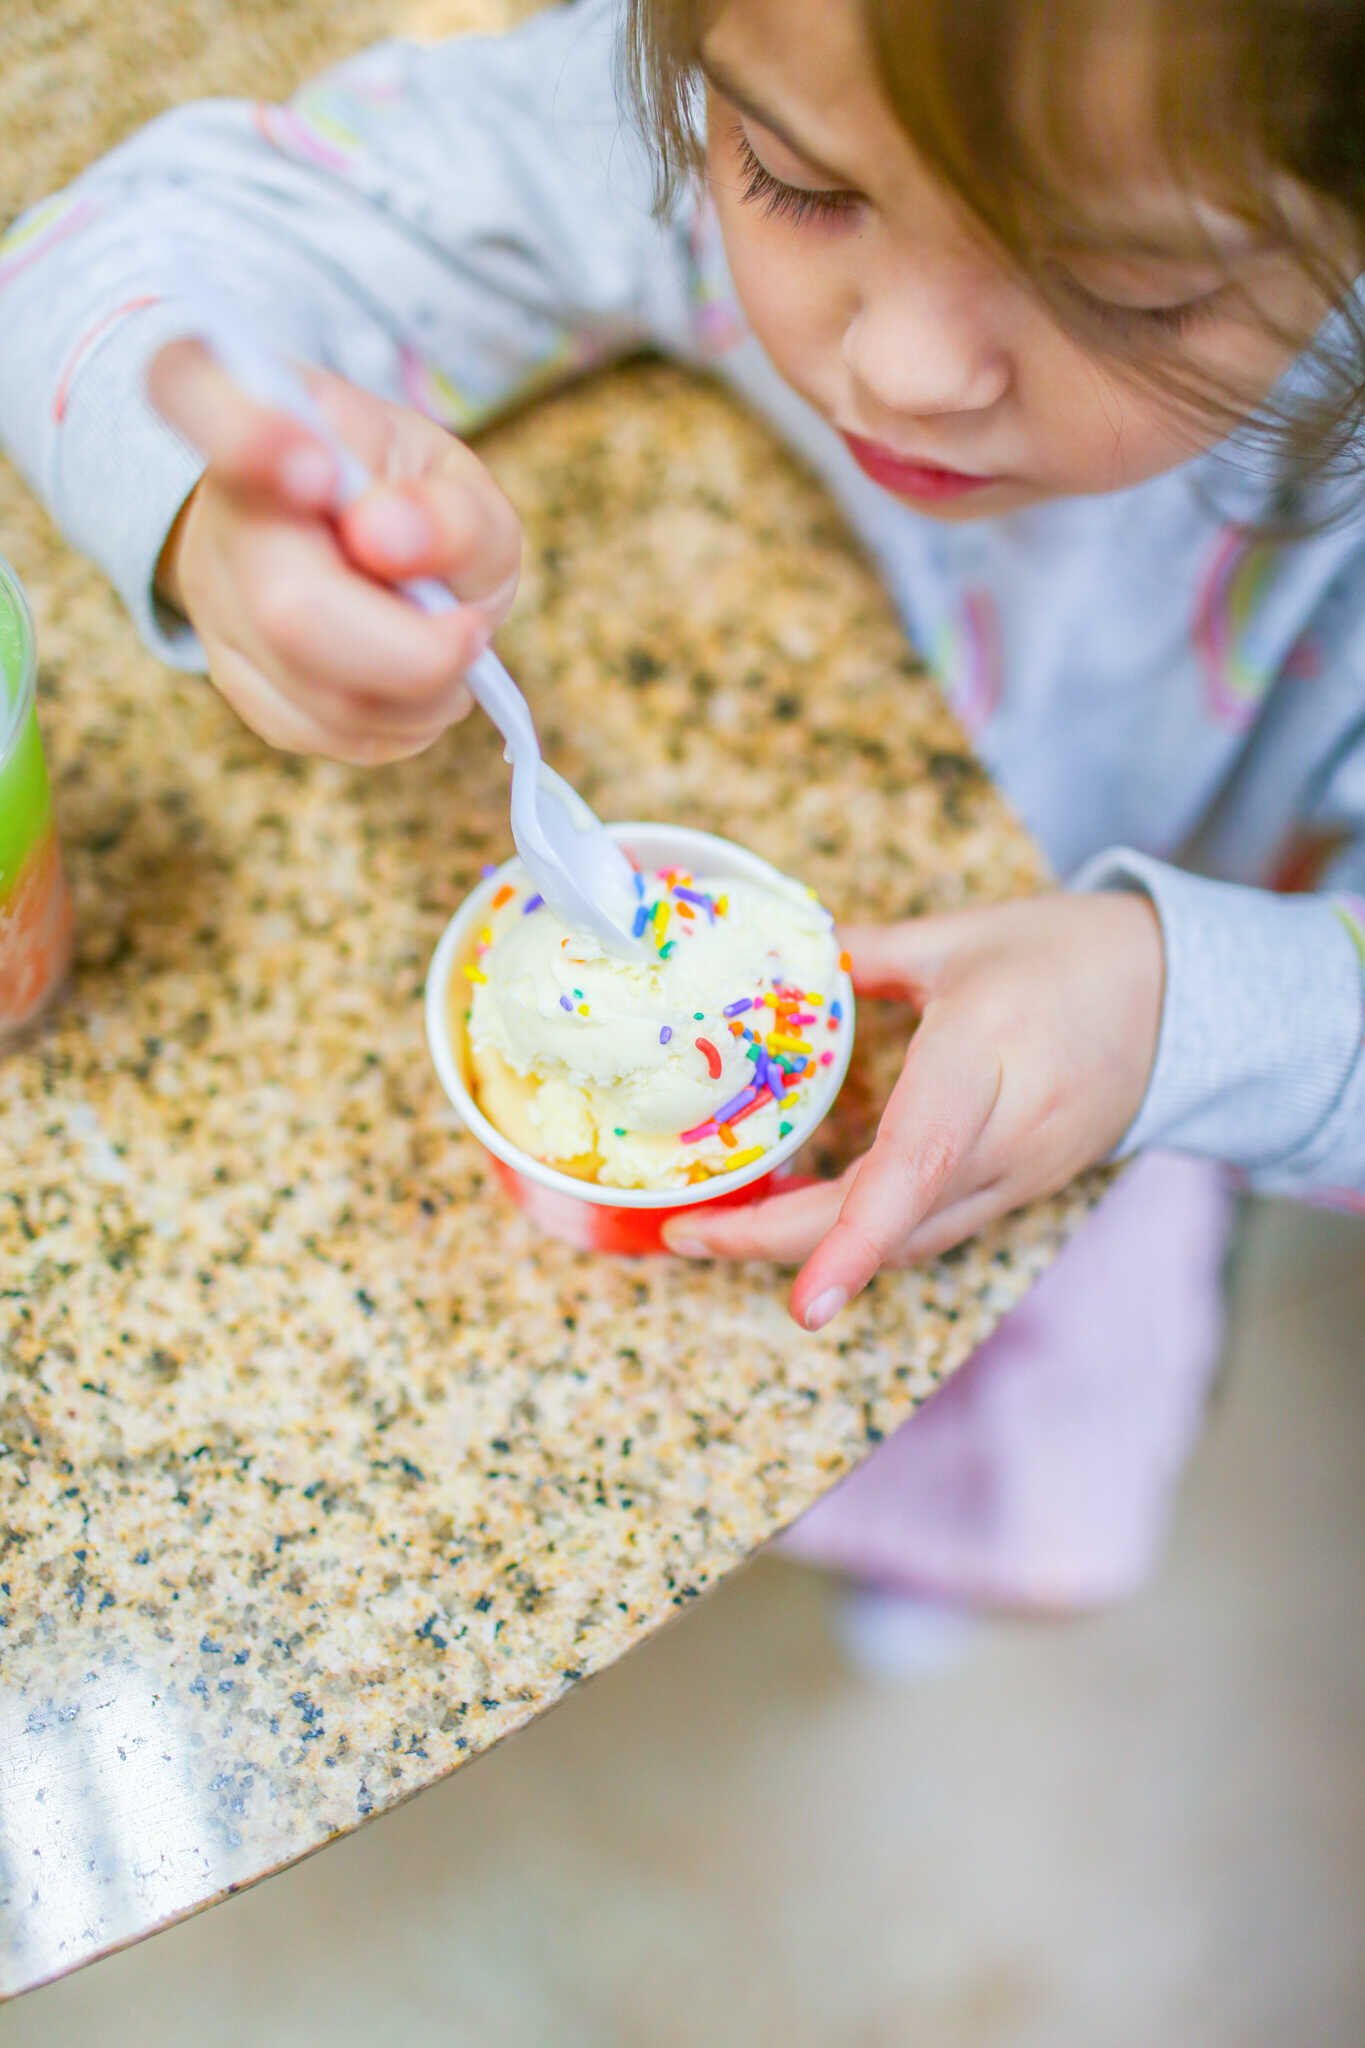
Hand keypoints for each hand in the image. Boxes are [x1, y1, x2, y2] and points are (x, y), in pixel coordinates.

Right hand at [149, 339, 521, 762]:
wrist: (369, 549)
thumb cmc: (413, 503)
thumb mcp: (460, 482)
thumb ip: (451, 509)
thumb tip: (391, 536)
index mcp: (262, 413)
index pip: (189, 387)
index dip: (245, 436)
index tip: (320, 472)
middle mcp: (217, 512)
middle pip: (289, 608)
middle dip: (412, 649)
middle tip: (471, 631)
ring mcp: (214, 605)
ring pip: (315, 694)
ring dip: (417, 696)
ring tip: (449, 650)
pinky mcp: (234, 680)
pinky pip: (319, 733)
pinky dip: (393, 726)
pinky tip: (415, 685)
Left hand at [661, 890, 1163, 1329]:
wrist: (1190, 1000)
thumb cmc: (1077, 955)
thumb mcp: (965, 935)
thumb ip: (867, 951)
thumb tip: (782, 954)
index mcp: (986, 1060)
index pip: (918, 1162)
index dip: (853, 1235)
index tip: (802, 1304)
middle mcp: (1004, 1138)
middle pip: (891, 1221)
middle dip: (783, 1245)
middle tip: (686, 1233)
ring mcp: (1017, 1176)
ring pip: (907, 1237)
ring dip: (813, 1246)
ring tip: (719, 1228)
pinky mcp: (1018, 1189)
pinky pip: (928, 1227)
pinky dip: (860, 1231)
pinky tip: (797, 1214)